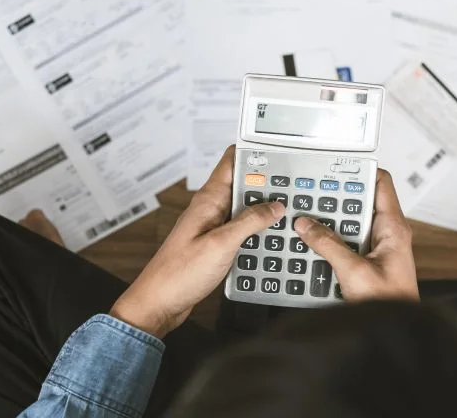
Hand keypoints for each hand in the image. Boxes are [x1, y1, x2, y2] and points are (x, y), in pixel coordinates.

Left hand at [110, 146, 284, 337]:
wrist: (160, 303)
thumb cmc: (180, 273)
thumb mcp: (221, 244)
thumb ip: (249, 222)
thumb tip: (275, 206)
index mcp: (208, 199)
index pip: (231, 161)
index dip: (254, 153)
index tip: (279, 153)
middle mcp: (210, 208)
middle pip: (243, 184)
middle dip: (267, 182)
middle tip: (295, 186)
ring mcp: (213, 226)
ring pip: (244, 208)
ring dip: (264, 209)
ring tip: (289, 210)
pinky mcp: (216, 244)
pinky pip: (241, 229)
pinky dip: (257, 230)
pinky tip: (272, 237)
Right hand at [293, 169, 418, 301]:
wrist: (393, 331)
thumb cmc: (388, 303)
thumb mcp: (353, 272)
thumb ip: (328, 246)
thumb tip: (306, 225)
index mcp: (393, 228)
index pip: (381, 183)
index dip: (359, 171)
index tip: (335, 167)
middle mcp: (387, 233)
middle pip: (361, 201)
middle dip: (336, 197)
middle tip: (312, 192)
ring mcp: (377, 247)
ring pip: (351, 222)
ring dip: (331, 220)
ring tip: (307, 215)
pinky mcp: (367, 261)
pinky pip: (347, 241)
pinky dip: (331, 239)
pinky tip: (313, 242)